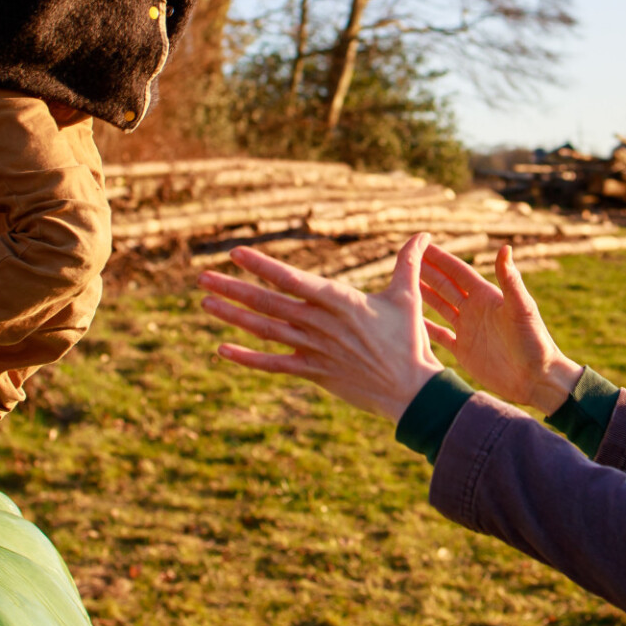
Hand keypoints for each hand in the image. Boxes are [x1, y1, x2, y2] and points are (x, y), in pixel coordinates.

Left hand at [200, 233, 444, 421]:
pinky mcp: (313, 373)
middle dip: (234, 288)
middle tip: (202, 275)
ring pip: (265, 330)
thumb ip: (408, 262)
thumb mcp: (408, 297)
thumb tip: (423, 234)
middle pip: (269, 303)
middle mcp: (320, 324)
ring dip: (233, 316)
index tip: (236, 253)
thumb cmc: (409, 341)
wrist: (411, 390)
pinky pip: (273, 365)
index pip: (292, 279)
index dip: (262, 266)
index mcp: (340, 301)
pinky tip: (222, 350)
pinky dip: (247, 358)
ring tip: (205, 301)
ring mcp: (314, 349)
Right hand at [419, 244, 582, 414]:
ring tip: (403, 284)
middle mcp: (476, 310)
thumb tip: (505, 248)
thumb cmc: (534, 342)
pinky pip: (440, 335)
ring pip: (440, 307)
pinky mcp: (465, 351)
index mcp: (487, 296)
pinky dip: (426, 327)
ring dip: (424, 295)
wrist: (536, 378)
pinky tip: (411, 321)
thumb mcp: (522, 308)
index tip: (422, 244)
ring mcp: (469, 330)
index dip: (441, 259)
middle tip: (404, 259)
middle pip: (445, 286)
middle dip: (426, 272)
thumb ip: (510, 280)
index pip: (458, 272)